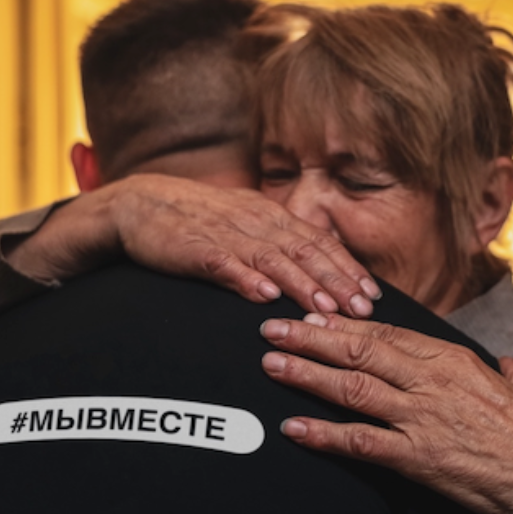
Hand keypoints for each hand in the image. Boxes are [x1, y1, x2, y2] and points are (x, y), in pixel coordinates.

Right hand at [5, 174, 381, 315]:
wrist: (139, 203)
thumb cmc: (197, 221)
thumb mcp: (245, 225)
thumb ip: (279, 246)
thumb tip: (320, 276)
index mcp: (269, 215)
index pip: (318, 241)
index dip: (347, 268)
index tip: (373, 296)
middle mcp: (254, 220)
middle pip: (304, 250)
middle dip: (336, 282)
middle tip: (362, 310)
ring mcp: (223, 232)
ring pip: (271, 258)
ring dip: (301, 284)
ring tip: (324, 309)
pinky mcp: (192, 246)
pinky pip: (222, 262)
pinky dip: (244, 278)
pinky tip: (263, 296)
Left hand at [259, 314, 512, 513]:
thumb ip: (510, 373)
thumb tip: (505, 364)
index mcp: (454, 360)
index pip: (387, 334)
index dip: (345, 325)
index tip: (314, 316)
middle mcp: (432, 381)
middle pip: (360, 351)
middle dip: (311, 338)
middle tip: (273, 328)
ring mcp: (422, 418)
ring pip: (352, 387)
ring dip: (307, 375)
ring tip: (272, 365)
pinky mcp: (418, 457)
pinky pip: (360, 442)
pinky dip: (323, 434)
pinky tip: (295, 429)